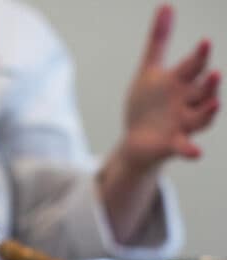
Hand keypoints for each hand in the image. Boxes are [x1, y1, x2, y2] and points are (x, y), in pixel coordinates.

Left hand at [100, 5, 219, 244]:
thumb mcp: (149, 71)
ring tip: (215, 102)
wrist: (137, 139)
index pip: (193, 66)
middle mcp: (188, 102)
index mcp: (181, 82)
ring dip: (209, 111)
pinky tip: (197, 153)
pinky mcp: (174, 143)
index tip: (204, 42)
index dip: (199, 56)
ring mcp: (183, 124)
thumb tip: (166, 4)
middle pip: (203, 90)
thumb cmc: (147, 103)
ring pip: (202, 117)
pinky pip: (185, 147)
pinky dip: (191, 150)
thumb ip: (158, 41)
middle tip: (214, 73)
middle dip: (209, 83)